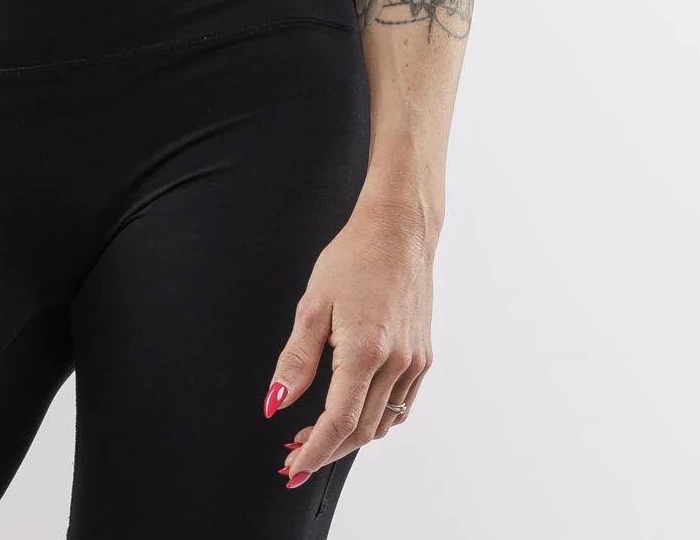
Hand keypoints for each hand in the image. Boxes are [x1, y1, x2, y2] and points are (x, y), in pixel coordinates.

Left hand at [262, 196, 434, 485]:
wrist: (399, 231)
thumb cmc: (354, 257)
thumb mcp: (313, 304)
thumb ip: (296, 359)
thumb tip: (276, 402)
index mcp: (365, 351)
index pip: (338, 422)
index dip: (314, 452)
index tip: (292, 468)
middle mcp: (396, 364)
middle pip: (360, 430)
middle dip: (327, 450)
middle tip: (295, 456)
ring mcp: (414, 363)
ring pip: (382, 423)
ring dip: (349, 438)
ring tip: (316, 436)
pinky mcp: (423, 358)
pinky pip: (400, 406)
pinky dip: (375, 419)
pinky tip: (353, 413)